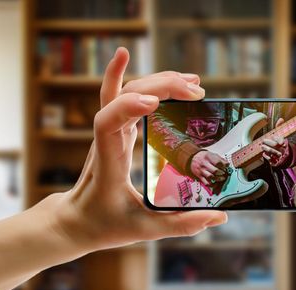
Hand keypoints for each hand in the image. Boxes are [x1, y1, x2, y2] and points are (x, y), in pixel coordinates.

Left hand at [41, 47, 227, 252]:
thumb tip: (219, 215)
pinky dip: (121, 74)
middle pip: (123, 97)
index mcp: (109, 163)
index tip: (154, 104)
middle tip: (197, 92)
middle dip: (160, 86)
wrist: (76, 220)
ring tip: (192, 82)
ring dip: (157, 81)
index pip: (107, 124)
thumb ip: (181, 224)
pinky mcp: (115, 132)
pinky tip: (124, 54)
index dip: (126, 107)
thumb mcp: (144, 230)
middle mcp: (106, 141)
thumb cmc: (104, 225)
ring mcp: (110, 133)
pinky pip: (115, 97)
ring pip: (123, 92)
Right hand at [190, 151, 229, 185]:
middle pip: (214, 170)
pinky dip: (212, 185)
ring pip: (210, 177)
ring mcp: (202, 171)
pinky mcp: (200, 177)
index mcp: (208, 157)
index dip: (224, 165)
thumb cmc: (204, 157)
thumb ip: (220, 159)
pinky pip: (206, 183)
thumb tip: (227, 164)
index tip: (226, 166)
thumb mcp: (212, 154)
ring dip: (218, 179)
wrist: (192, 158)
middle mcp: (204, 164)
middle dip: (221, 173)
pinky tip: (215, 184)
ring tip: (221, 178)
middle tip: (224, 172)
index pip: (217, 162)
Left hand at [262, 118, 289, 166]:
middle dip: (269, 143)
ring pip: (273, 152)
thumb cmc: (279, 143)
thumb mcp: (280, 135)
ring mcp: (279, 156)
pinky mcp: (276, 161)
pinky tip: (264, 154)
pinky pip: (271, 159)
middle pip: (276, 145)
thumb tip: (281, 119)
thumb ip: (279, 127)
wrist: (283, 156)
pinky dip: (267, 156)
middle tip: (263, 141)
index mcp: (284, 142)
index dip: (280, 140)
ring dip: (267, 149)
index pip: (282, 139)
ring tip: (262, 146)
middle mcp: (283, 149)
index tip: (280, 142)